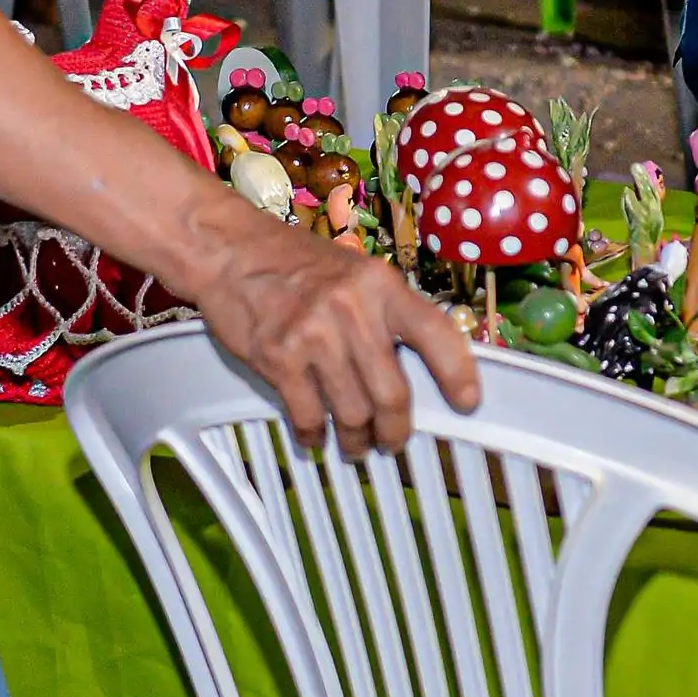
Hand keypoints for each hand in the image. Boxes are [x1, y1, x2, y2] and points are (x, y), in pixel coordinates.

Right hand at [180, 206, 481, 453]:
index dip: (458, 373)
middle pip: (392, 393)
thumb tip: (415, 366)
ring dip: (356, 440)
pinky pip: (308, 414)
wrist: (231, 250)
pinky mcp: (279, 356)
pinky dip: (315, 435)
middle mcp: (353, 309)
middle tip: (392, 442)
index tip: (466, 402)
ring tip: (356, 446)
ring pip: (352, 412)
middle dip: (396, 430)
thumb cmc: (295, 263)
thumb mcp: (355, 272)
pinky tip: (316, 437)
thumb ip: (385, 312)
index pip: (437, 333)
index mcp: (382, 285)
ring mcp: (314, 334)